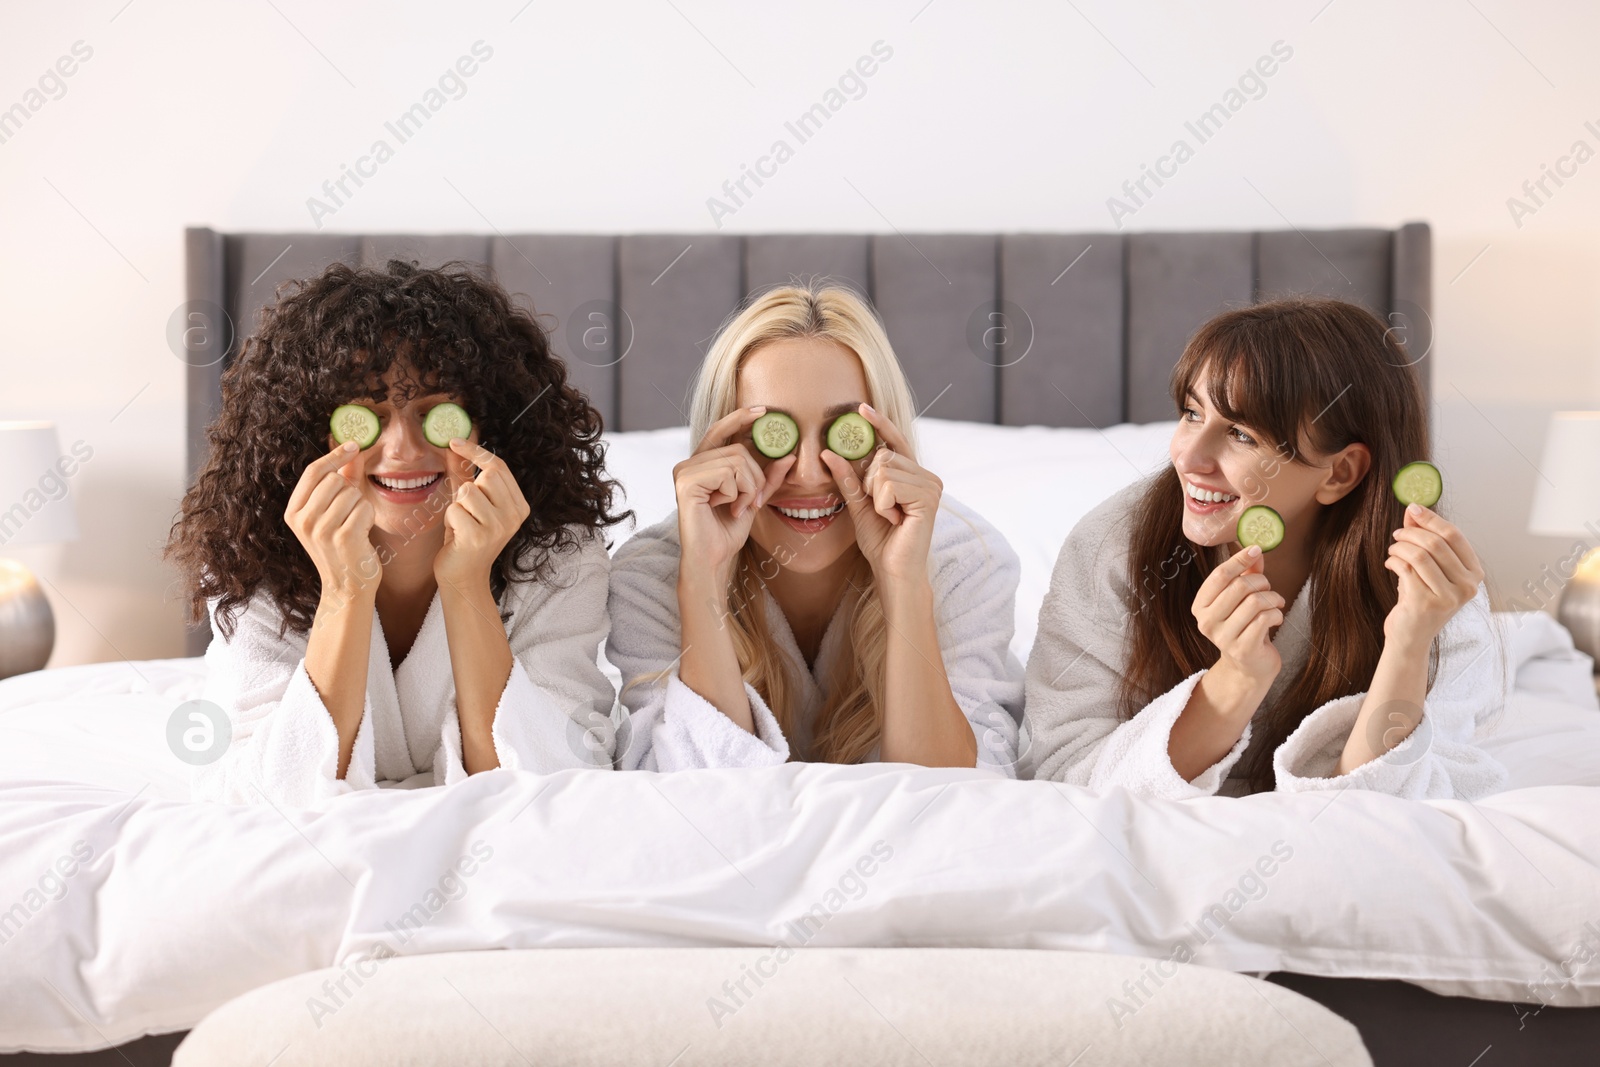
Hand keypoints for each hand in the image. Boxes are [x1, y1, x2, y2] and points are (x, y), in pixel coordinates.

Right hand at [285, 441, 380, 598]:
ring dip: (360, 506)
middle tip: (349, 515)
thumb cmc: (342, 546)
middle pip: (335, 480)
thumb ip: (341, 481)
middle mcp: (303, 520)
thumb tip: (351, 452)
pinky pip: (364, 507)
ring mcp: (321, 529)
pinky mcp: (343, 537)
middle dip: (350, 491)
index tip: (354, 445)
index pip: (313, 472)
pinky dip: (369, 517)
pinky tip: (362, 534)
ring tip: (354, 526)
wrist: (347, 586)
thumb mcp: (332, 513)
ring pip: (352, 493)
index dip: (335, 455)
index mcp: (294, 512)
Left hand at [433, 439, 530, 586]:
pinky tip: (457, 535)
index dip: (476, 451)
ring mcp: (499, 527)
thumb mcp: (469, 504)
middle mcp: (515, 515)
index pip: (498, 467)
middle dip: (468, 489)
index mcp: (519, 506)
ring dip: (457, 506)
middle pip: (486, 476)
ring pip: (468, 492)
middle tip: (468, 510)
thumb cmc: (466, 538)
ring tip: (462, 525)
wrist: (464, 577)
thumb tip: (454, 447)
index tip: (454, 441)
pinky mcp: (479, 537)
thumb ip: (464, 475)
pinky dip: (450, 520)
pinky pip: (455, 509)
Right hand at [673, 406, 795, 583]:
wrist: (713, 559)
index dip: (740, 417)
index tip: (763, 410)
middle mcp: (688, 463)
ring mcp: (684, 471)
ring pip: (736, 461)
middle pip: (738, 449)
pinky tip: (725, 509)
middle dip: (755, 478)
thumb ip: (767, 477)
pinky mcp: (686, 482)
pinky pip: (727, 474)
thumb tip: (788, 454)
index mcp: (701, 464)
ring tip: (736, 508)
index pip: (721, 429)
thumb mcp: (753, 499)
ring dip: (747, 489)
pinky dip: (736, 494)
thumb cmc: (728, 531)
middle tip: (751, 502)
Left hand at [820, 403, 940, 587]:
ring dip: (876, 497)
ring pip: (884, 469)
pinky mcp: (929, 497)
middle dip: (870, 483)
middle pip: (883, 456)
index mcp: (914, 474)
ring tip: (890, 516)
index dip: (879, 424)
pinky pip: (889, 485)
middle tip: (881, 509)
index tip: (861, 408)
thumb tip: (828, 452)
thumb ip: (848, 478)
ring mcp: (931, 485)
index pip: (895, 442)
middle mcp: (928, 476)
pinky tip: (895, 519)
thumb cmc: (881, 540)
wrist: (894, 570)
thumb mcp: (858, 504)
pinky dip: (883, 504)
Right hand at [1192, 545, 1284, 688]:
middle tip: (1269, 588)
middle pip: (1239, 586)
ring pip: (1255, 602)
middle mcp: (1206, 622)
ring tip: (1276, 604)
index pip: (1219, 575)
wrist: (1248, 666)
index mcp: (1201, 605)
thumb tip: (1254, 550)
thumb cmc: (1244, 626)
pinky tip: (1276, 618)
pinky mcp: (1242, 649)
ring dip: (1273, 599)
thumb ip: (1246, 574)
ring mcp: (1223, 637)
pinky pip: (1265, 619)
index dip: (1239, 559)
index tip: (1256, 549)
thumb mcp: (1241, 599)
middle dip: (1262, 582)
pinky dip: (1277, 614)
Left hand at [1383, 505, 1482, 646]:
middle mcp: (1467, 585)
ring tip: (1392, 550)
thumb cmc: (1421, 598)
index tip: (1413, 508)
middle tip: (1397, 534)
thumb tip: (1414, 509)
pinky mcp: (1427, 603)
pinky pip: (1406, 569)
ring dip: (1400, 547)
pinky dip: (1394, 561)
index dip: (1431, 519)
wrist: (1411, 636)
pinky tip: (1390, 564)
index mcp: (1474, 573)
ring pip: (1420, 555)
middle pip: (1436, 543)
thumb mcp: (1428, 567)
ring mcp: (1449, 596)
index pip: (1455, 535)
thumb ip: (1424, 538)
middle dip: (1411, 533)